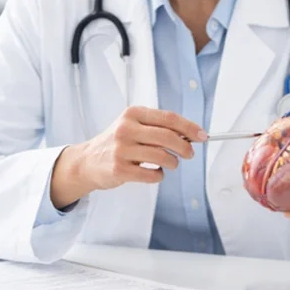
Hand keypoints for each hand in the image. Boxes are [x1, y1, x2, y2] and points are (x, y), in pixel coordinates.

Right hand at [50, 106, 206, 208]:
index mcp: (132, 114)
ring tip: (170, 164)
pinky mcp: (120, 169)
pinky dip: (159, 175)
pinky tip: (155, 173)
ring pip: (162, 156)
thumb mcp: (132, 126)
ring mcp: (122, 149)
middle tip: (189, 154)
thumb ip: (157, 127)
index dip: (189, 128)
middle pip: (168, 137)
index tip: (202, 136)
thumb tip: (191, 135)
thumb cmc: (115, 143)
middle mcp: (126, 129)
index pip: (169, 118)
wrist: (87, 161)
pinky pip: (152, 174)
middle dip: (185, 148)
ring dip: (172, 163)